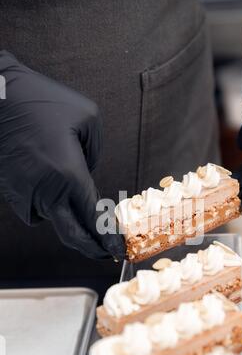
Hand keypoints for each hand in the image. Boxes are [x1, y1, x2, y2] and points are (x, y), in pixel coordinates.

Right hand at [0, 51, 124, 260]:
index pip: (93, 219)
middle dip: (90, 248)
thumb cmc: (43, 101)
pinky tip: (47, 183)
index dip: (107, 238)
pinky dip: (45, 202)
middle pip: (72, 235)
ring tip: (70, 194)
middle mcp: (47, 192)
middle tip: (104, 253)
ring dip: (65, 214)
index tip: (117, 249)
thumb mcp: (88, 118)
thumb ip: (96, 152)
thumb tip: (87, 172)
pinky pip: (34, 207)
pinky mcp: (11, 191)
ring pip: (51, 218)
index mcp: (70, 175)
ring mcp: (25, 194)